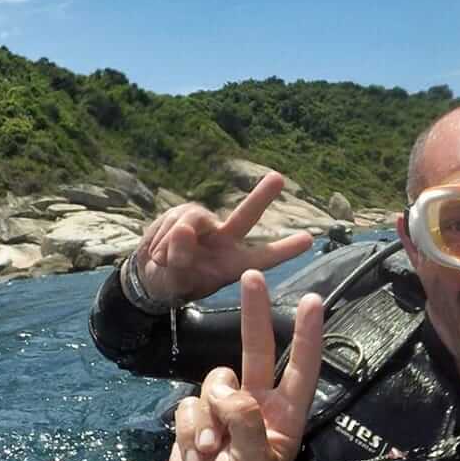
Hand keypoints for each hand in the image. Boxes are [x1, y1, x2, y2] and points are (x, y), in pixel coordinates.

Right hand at [133, 171, 313, 304]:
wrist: (150, 276)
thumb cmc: (174, 282)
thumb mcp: (177, 281)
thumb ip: (181, 260)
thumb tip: (184, 229)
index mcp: (233, 264)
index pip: (263, 257)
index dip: (284, 249)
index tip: (308, 240)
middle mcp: (226, 240)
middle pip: (246, 216)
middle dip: (261, 196)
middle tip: (278, 178)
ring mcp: (206, 224)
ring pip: (193, 219)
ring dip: (171, 243)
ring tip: (163, 261)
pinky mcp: (185, 212)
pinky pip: (174, 218)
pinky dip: (160, 237)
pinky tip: (157, 250)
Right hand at [165, 270, 323, 460]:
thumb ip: (246, 422)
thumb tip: (230, 390)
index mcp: (284, 418)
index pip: (301, 368)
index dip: (307, 335)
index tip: (314, 301)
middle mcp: (257, 409)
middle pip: (257, 351)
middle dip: (253, 315)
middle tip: (252, 276)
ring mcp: (225, 414)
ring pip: (213, 383)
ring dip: (206, 418)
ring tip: (210, 455)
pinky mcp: (196, 422)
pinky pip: (189, 406)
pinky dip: (189, 431)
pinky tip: (195, 459)